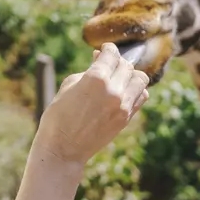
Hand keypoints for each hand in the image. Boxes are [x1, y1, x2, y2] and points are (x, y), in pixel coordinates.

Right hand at [35, 43, 149, 165]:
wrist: (63, 149)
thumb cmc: (58, 116)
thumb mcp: (69, 85)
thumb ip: (88, 69)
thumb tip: (100, 57)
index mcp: (96, 78)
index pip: (112, 54)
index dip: (108, 49)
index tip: (105, 50)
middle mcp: (113, 90)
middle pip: (127, 65)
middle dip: (117, 62)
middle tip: (108, 65)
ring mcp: (122, 105)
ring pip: (140, 79)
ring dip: (130, 75)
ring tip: (118, 78)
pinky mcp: (126, 118)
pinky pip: (141, 97)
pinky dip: (135, 90)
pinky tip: (123, 92)